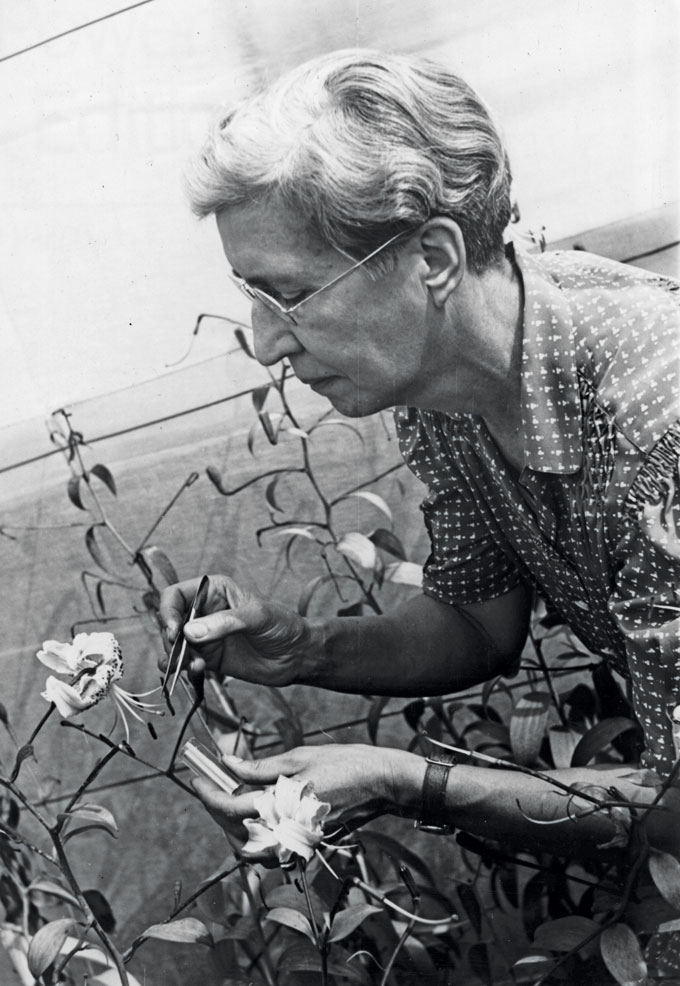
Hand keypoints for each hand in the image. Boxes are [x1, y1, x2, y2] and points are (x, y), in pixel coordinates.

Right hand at [158, 574, 311, 686]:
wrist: (296, 655)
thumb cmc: (282, 625)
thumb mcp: (257, 617)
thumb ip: (225, 622)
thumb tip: (190, 632)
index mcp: (213, 590)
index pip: (176, 595)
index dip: (168, 611)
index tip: (173, 631)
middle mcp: (204, 611)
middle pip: (169, 622)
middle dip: (170, 640)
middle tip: (182, 655)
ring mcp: (204, 635)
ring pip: (174, 645)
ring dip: (176, 657)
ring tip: (194, 666)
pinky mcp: (208, 657)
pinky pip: (184, 662)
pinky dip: (182, 668)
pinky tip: (195, 671)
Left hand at [191, 744, 423, 848]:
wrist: (381, 784)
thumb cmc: (344, 765)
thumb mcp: (299, 757)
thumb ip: (259, 767)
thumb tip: (228, 764)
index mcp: (281, 805)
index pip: (228, 808)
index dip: (206, 793)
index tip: (196, 778)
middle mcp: (286, 831)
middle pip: (233, 831)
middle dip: (216, 809)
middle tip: (211, 784)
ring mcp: (297, 842)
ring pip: (249, 848)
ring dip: (233, 827)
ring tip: (230, 798)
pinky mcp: (307, 845)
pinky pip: (270, 851)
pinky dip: (255, 837)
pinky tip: (256, 813)